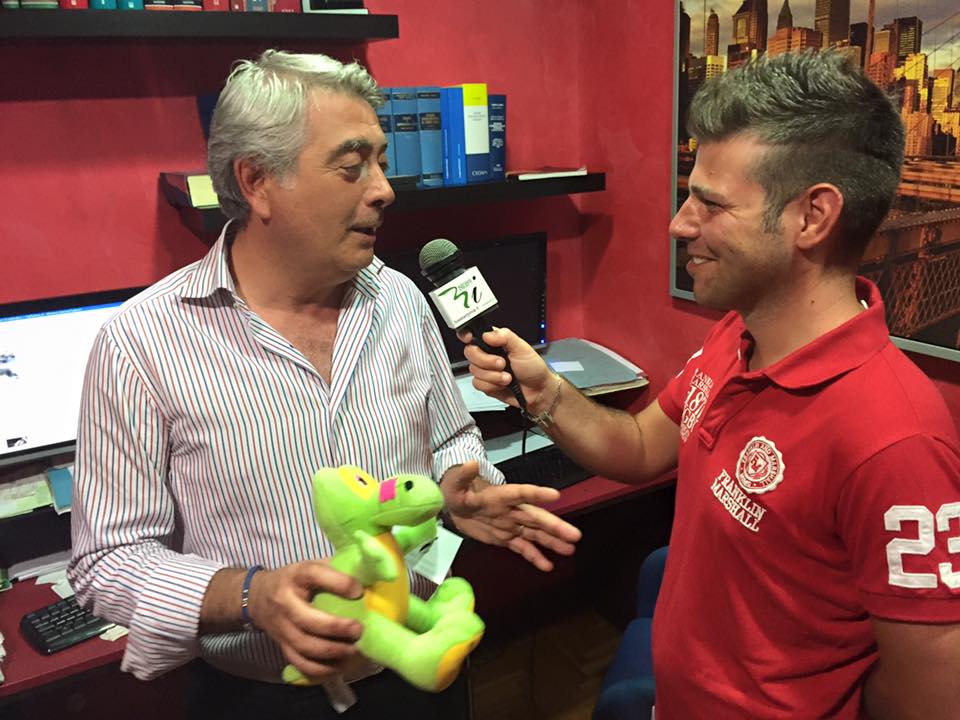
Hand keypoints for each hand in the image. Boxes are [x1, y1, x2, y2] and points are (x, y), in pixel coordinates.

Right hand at [248, 560, 363, 681]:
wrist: (257, 597)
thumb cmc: (295, 580)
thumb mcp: (311, 566)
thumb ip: (335, 570)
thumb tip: (370, 574)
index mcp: (296, 576)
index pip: (314, 575)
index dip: (339, 583)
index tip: (359, 591)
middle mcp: (285, 602)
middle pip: (308, 620)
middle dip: (337, 628)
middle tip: (359, 630)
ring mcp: (281, 627)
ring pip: (305, 646)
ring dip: (333, 652)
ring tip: (354, 649)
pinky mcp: (282, 646)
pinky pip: (300, 663)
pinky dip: (322, 669)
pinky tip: (340, 665)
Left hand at [440, 460, 581, 571]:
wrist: (453, 505)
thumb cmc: (456, 489)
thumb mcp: (454, 482)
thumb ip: (463, 475)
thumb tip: (471, 463)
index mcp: (500, 495)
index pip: (520, 493)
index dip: (536, 494)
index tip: (555, 496)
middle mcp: (511, 510)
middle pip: (535, 517)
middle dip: (554, 526)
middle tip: (575, 535)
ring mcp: (510, 525)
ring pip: (534, 534)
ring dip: (552, 542)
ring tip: (570, 550)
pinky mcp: (505, 538)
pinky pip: (522, 548)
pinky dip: (534, 557)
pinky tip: (548, 566)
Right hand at [460, 327, 556, 414]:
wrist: (537, 391)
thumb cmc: (533, 368)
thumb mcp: (522, 347)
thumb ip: (505, 336)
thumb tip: (487, 334)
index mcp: (494, 341)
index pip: (473, 333)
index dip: (467, 335)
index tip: (470, 339)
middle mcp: (487, 354)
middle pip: (470, 352)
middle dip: (486, 360)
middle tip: (502, 363)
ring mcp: (485, 369)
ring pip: (474, 370)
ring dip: (493, 376)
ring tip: (508, 377)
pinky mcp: (485, 384)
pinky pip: (477, 383)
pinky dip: (491, 385)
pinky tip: (502, 385)